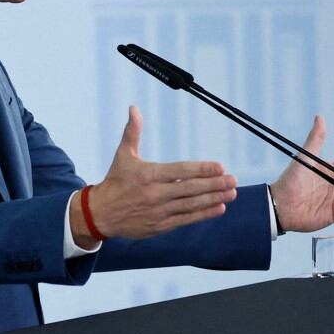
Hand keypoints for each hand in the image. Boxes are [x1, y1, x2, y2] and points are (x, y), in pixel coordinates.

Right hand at [71, 106, 236, 245]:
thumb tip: (134, 108)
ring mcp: (159, 211)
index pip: (181, 171)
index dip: (202, 169)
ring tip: (231, 193)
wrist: (100, 213)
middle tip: (233, 180)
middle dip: (214, 184)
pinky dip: (203, 214)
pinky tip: (219, 208)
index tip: (221, 167)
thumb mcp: (123, 155)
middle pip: (190, 189)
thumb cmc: (115, 181)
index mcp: (149, 174)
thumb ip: (132, 131)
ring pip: (191, 205)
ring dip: (213, 199)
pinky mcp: (160, 226)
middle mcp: (155, 194)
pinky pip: (186, 219)